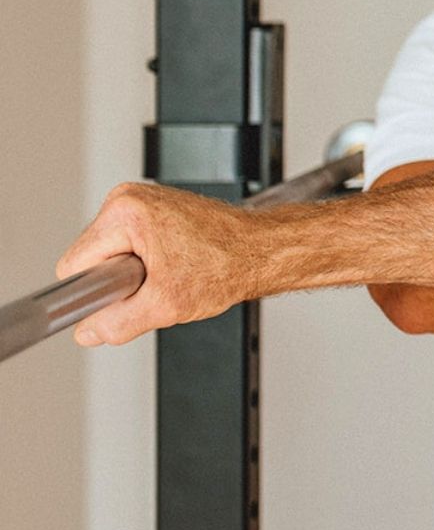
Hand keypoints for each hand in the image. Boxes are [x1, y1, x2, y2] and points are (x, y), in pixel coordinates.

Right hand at [55, 183, 256, 346]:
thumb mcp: (165, 305)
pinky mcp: (154, 208)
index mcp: (124, 212)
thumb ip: (118, 322)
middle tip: (157, 282)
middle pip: (92, 258)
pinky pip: (129, 244)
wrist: (263, 250)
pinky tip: (174, 263)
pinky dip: (146, 260)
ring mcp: (142, 200)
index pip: (75, 265)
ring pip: (111, 253)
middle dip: (119, 280)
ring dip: (133, 271)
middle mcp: (129, 198)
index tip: (125, 295)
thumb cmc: (228, 264)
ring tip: (170, 271)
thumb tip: (89, 331)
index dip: (96, 291)